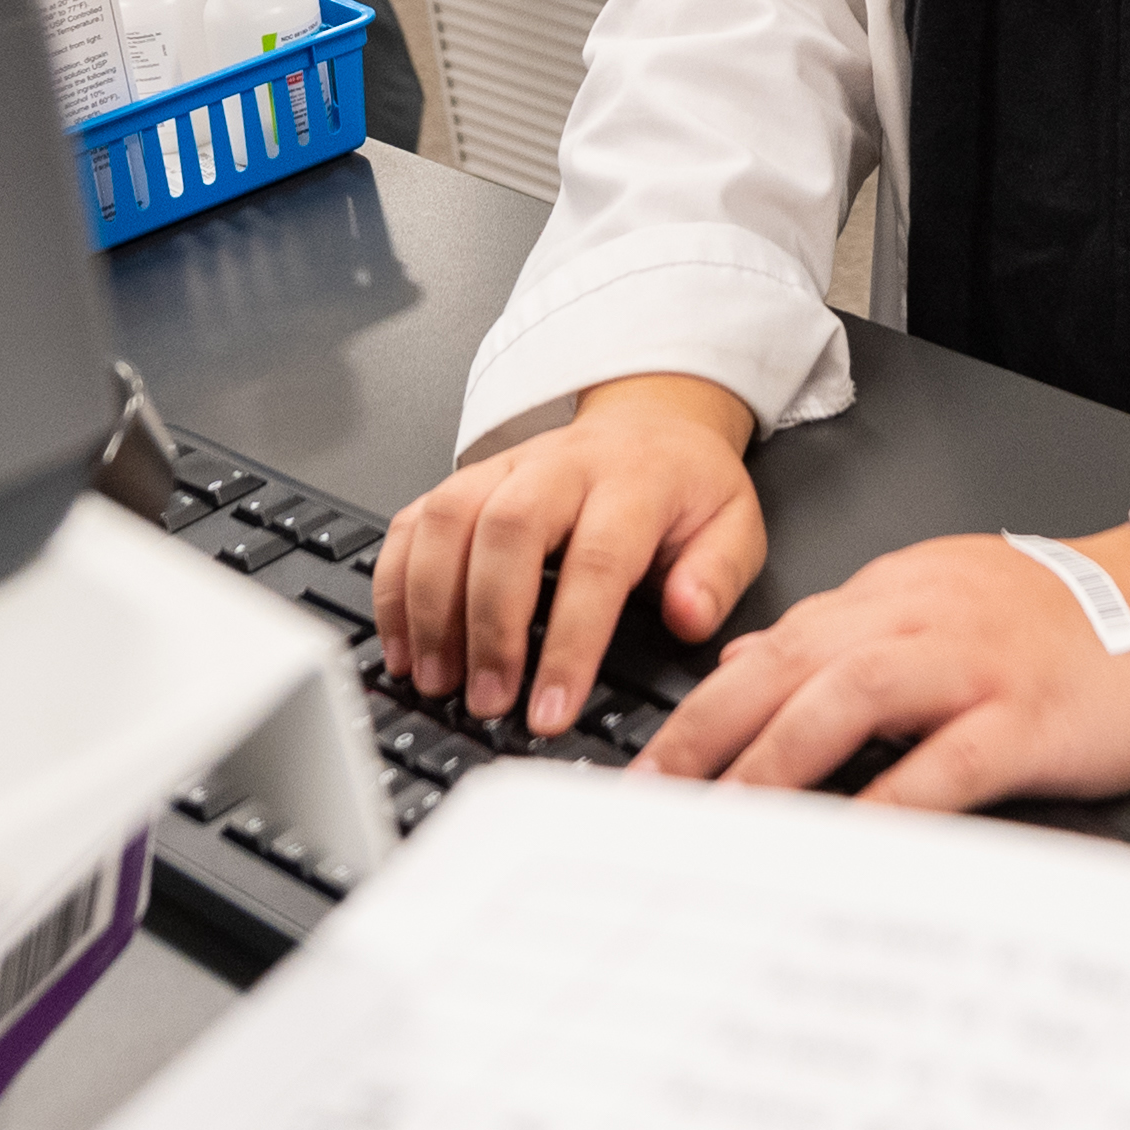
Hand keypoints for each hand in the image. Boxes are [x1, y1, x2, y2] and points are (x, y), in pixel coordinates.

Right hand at [376, 374, 763, 741]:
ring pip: (446, 519)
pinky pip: (412, 520)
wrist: (651, 421)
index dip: (570, 643)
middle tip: (488, 700)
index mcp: (632, 481)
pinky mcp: (464, 480)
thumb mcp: (735, 525)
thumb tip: (687, 617)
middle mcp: (558, 467)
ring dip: (430, 606)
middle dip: (488, 625)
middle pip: (505, 531)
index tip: (553, 708)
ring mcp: (503, 468)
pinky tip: (401, 642)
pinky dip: (394, 583)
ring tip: (437, 679)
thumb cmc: (684, 487)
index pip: (596, 562)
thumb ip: (717, 575)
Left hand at [640, 523, 1129, 812]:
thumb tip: (742, 665)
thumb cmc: (1058, 618)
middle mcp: (916, 621)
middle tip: (644, 806)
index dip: (696, 711)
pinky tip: (844, 842)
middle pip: (786, 667)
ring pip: (847, 700)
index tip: (643, 774)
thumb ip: (841, 632)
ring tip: (720, 822)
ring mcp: (971, 666)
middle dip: (705, 738)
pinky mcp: (1026, 716)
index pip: (770, 649)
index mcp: (888, 597)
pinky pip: (944, 761)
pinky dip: (888, 801)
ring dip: (773, 762)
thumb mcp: (934, 600)